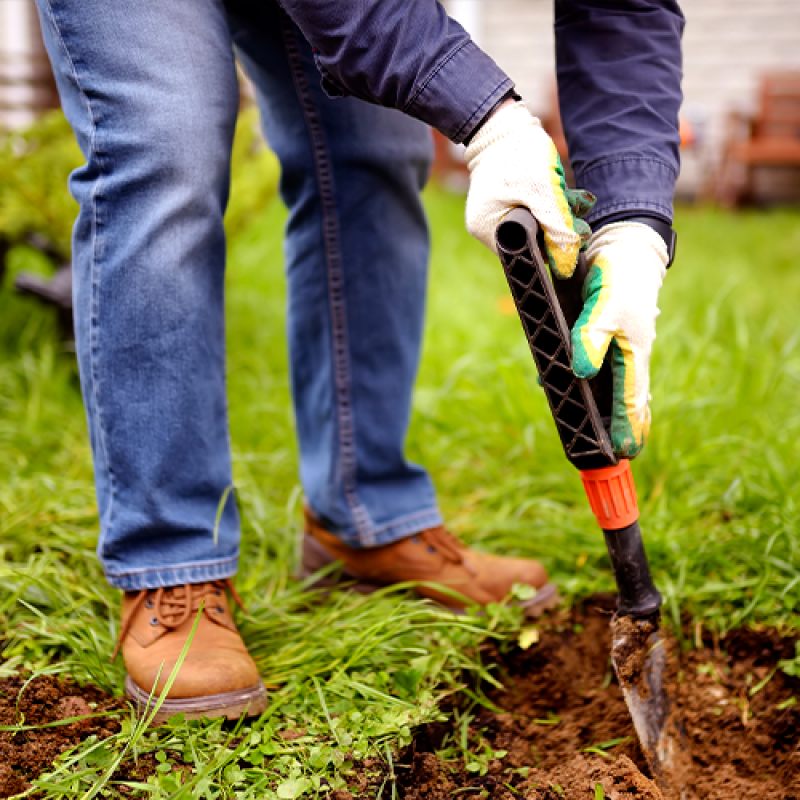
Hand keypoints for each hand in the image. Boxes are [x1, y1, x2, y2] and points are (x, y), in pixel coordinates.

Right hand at [465, 101, 588, 277]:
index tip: (572, 238)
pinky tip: (557, 195)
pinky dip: (544, 208)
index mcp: (487, 229)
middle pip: (527, 242)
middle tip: (577, 217)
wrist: (502, 124)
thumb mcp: (543, 191)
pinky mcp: (500, 203)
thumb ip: (557, 227)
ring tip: (571, 201)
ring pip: (530, 228)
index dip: (549, 249)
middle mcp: (484, 228)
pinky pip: (526, 214)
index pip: (523, 253)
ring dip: (554, 217)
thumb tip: (568, 259)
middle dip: (554, 230)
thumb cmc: (518, 153)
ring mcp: (491, 214)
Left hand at [571, 222, 667, 457]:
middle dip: (625, 426)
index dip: (628, 427)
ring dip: (613, 409)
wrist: (623, 249)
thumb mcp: (603, 309)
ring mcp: (620, 347)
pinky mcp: (606, 336)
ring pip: (616, 385)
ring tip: (606, 434)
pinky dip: (596, 385)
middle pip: (629, 399)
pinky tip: (580, 393)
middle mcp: (629, 355)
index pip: (632, 400)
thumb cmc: (619, 279)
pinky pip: (602, 368)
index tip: (625, 452)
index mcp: (634, 353)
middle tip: (619, 454)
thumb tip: (581, 374)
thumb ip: (590, 340)